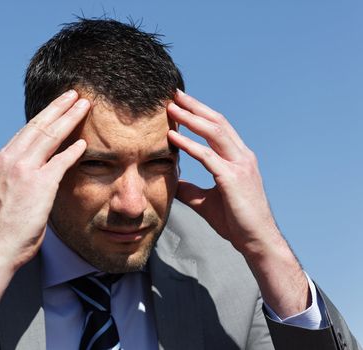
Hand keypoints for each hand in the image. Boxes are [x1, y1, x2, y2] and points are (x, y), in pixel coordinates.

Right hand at [0, 90, 89, 307]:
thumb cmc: (1, 228)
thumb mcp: (3, 194)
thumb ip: (16, 177)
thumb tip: (32, 171)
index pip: (25, 133)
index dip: (43, 118)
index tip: (56, 108)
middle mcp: (8, 160)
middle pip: (37, 126)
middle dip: (58, 107)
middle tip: (73, 94)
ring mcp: (22, 170)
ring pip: (49, 136)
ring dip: (69, 118)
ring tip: (83, 105)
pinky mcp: (38, 184)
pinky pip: (60, 161)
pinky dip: (73, 150)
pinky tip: (84, 142)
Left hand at [167, 90, 309, 317]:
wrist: (255, 241)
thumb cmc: (235, 221)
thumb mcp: (205, 201)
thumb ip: (190, 189)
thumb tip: (172, 182)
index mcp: (238, 158)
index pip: (218, 128)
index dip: (199, 113)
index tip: (180, 104)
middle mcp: (242, 156)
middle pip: (217, 122)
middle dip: (195, 106)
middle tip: (174, 94)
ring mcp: (240, 165)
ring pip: (214, 132)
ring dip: (191, 118)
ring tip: (171, 108)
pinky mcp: (233, 178)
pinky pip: (207, 156)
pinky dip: (189, 145)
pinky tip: (172, 137)